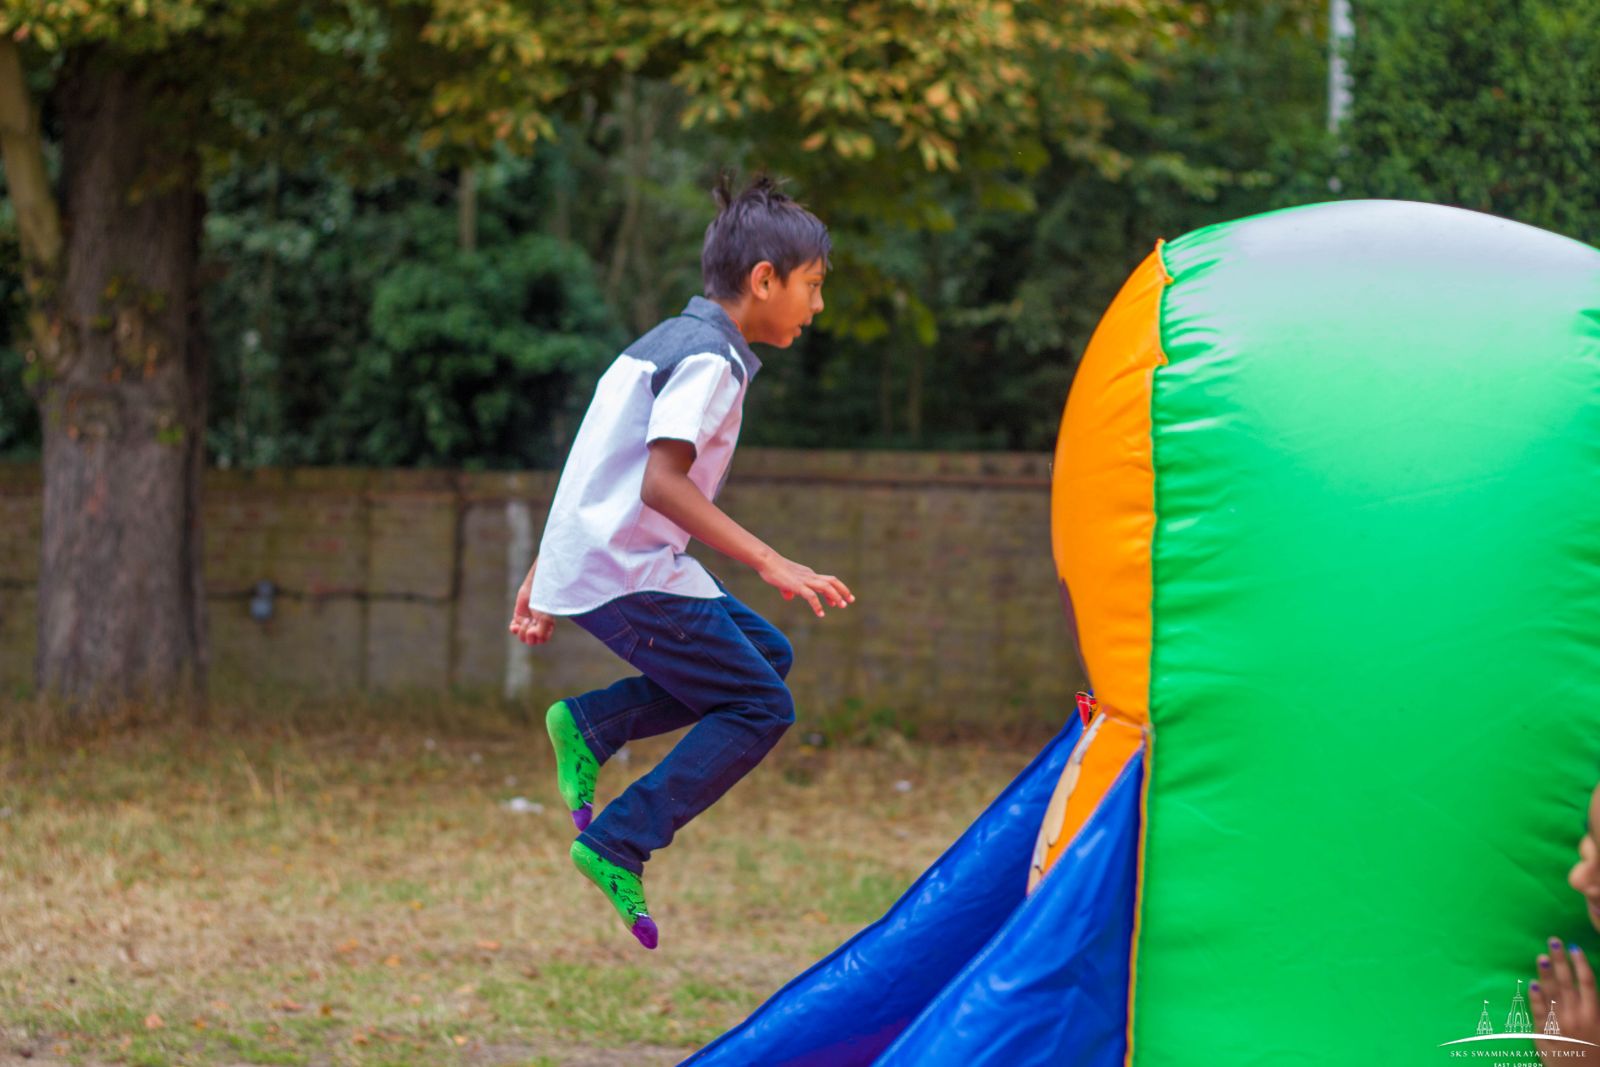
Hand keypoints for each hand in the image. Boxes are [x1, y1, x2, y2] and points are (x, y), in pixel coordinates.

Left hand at [508, 577, 554, 645]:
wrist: (535, 587)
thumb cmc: (544, 602)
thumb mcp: (546, 618)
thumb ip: (542, 631)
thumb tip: (533, 637)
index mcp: (548, 626)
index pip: (542, 640)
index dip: (537, 637)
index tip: (535, 628)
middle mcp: (538, 626)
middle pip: (530, 641)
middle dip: (529, 635)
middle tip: (530, 622)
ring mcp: (528, 622)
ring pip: (522, 636)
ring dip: (522, 630)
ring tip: (525, 620)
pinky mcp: (518, 616)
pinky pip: (514, 629)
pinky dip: (514, 629)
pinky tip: (515, 625)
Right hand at [757, 555, 853, 617]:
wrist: (766, 561)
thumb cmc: (773, 570)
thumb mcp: (784, 581)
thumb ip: (788, 589)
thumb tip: (789, 597)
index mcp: (808, 574)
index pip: (826, 581)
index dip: (835, 591)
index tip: (838, 602)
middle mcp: (810, 576)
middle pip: (832, 581)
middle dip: (843, 590)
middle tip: (851, 600)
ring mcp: (804, 580)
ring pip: (826, 586)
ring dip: (835, 596)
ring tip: (841, 606)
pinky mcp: (797, 585)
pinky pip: (811, 596)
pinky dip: (818, 605)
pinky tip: (821, 614)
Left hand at [1532, 938, 1599, 1062]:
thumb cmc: (1598, 1053)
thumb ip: (1595, 1006)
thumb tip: (1588, 985)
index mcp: (1594, 1015)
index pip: (1587, 983)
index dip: (1580, 964)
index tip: (1574, 947)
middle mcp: (1576, 1018)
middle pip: (1567, 984)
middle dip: (1561, 961)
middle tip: (1553, 940)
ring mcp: (1559, 1027)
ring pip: (1552, 995)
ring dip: (1546, 974)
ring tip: (1542, 956)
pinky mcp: (1544, 1037)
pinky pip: (1538, 1014)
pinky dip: (1536, 998)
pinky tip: (1532, 983)